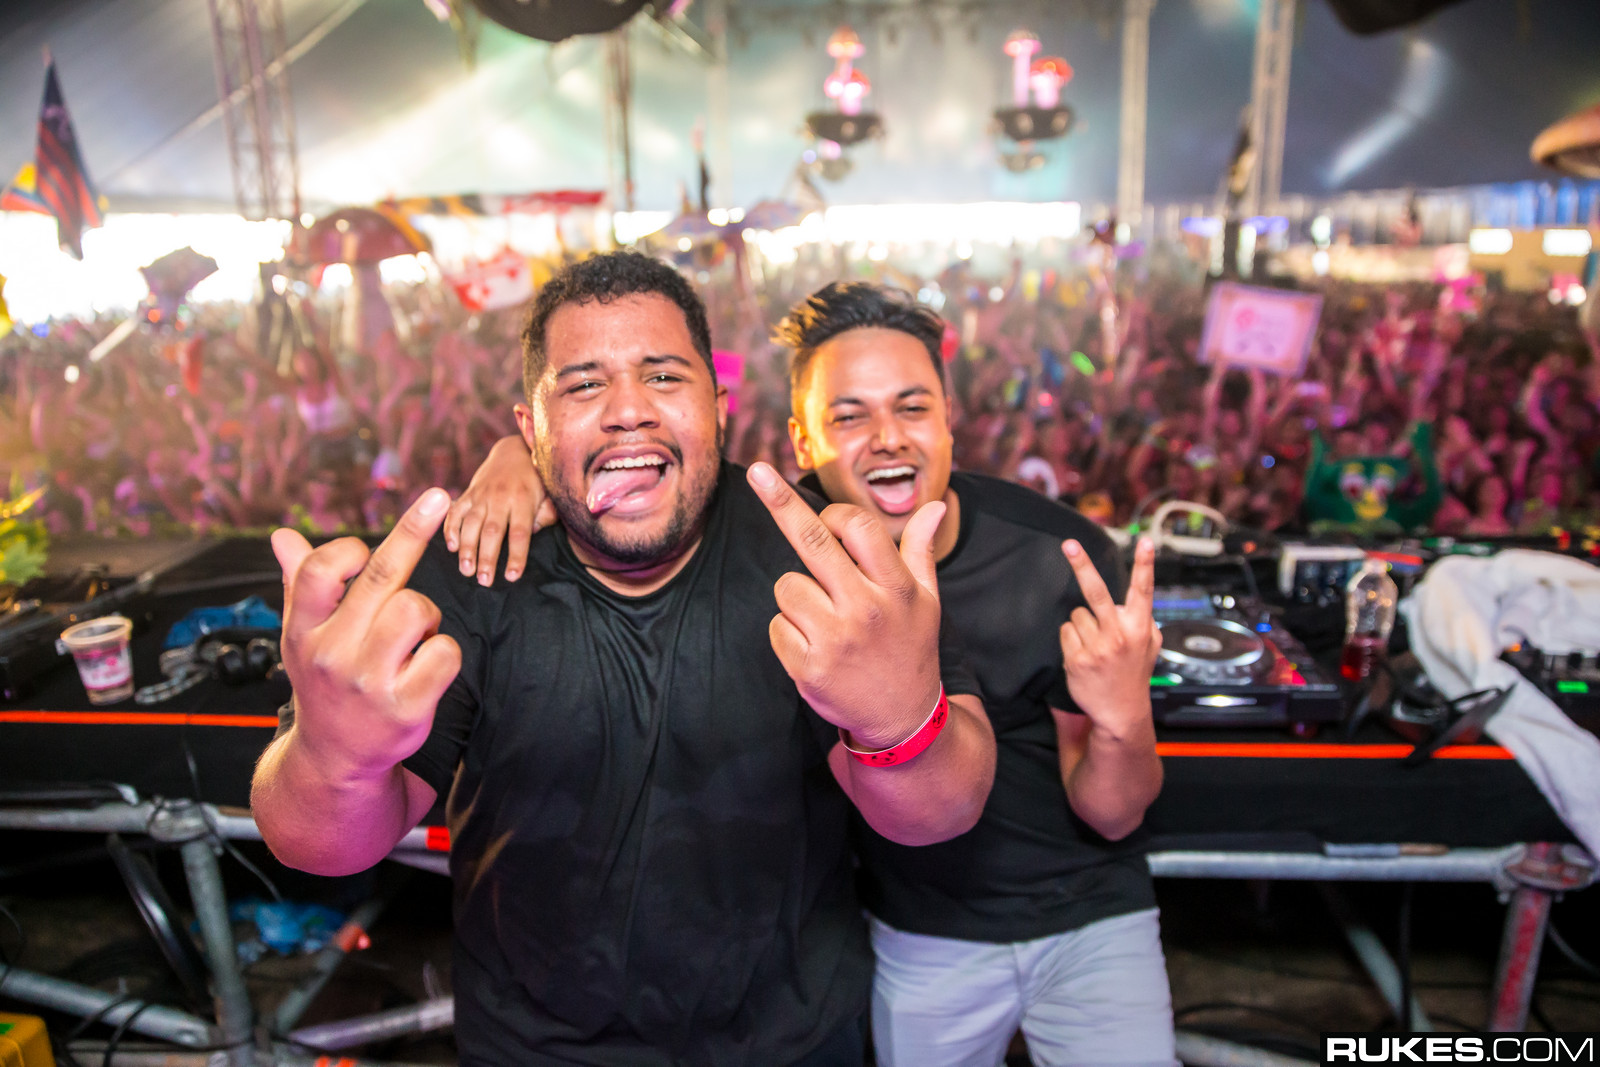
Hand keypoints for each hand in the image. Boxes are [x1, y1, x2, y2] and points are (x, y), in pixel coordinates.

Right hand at [271, 488, 461, 780]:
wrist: (334, 759)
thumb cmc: (324, 681)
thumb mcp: (303, 636)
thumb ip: (298, 583)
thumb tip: (281, 536)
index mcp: (303, 631)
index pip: (322, 570)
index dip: (348, 548)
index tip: (366, 543)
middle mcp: (332, 654)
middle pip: (381, 579)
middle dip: (414, 531)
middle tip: (439, 497)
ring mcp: (369, 683)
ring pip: (417, 610)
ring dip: (426, 615)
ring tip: (413, 636)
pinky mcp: (406, 708)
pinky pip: (445, 653)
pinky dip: (444, 653)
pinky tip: (426, 667)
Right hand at [443, 433, 555, 584]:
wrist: (514, 452)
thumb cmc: (536, 480)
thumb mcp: (549, 494)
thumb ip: (546, 514)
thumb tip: (536, 533)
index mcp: (524, 500)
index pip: (520, 533)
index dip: (516, 555)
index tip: (512, 576)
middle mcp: (501, 498)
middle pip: (492, 531)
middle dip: (487, 558)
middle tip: (484, 581)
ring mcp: (481, 495)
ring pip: (471, 524)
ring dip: (467, 549)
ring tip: (466, 571)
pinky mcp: (468, 493)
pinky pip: (455, 511)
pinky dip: (450, 528)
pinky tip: (451, 547)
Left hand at [746, 462, 944, 750]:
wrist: (903, 719)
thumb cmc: (910, 647)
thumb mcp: (927, 601)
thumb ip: (921, 551)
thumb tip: (936, 506)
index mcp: (897, 587)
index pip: (859, 526)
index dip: (834, 515)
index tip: (823, 513)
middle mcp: (867, 609)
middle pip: (812, 541)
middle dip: (780, 502)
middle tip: (758, 474)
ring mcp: (837, 640)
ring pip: (787, 586)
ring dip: (797, 596)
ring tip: (825, 620)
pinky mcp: (809, 668)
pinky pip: (776, 626)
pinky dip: (788, 632)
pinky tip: (815, 648)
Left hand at [1059, 537, 1160, 736]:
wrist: (1120, 713)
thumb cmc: (1134, 674)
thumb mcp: (1150, 646)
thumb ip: (1145, 621)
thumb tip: (1133, 602)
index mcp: (1139, 628)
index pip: (1144, 590)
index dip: (1146, 565)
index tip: (1147, 541)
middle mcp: (1119, 635)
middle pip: (1096, 592)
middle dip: (1082, 565)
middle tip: (1068, 543)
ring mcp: (1097, 648)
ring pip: (1077, 614)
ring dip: (1082, 625)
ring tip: (1095, 646)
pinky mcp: (1077, 659)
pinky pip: (1066, 632)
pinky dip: (1071, 639)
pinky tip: (1084, 655)